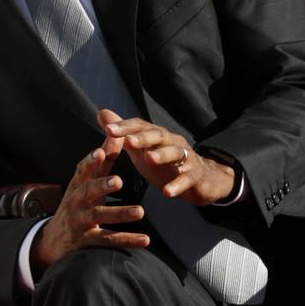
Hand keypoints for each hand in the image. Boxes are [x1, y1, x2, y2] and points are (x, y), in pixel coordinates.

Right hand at [31, 138, 148, 273]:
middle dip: (102, 185)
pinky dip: (127, 240)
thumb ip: (104, 159)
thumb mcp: (86, 181)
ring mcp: (81, 221)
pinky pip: (109, 240)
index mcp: (78, 184)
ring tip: (140, 211)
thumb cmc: (77, 202)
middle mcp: (77, 201)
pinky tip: (145, 240)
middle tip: (118, 180)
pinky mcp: (89, 240)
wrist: (55, 239)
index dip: (91, 161)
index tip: (100, 152)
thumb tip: (117, 133)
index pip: (83, 170)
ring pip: (100, 216)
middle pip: (88, 192)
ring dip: (120, 214)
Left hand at [99, 109, 236, 205]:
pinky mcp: (195, 176)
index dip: (126, 127)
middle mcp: (173, 142)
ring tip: (150, 159)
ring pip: (176, 153)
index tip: (109, 129)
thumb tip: (102, 114)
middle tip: (128, 141)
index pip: (141, 126)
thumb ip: (123, 133)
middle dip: (143, 137)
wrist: (201, 180)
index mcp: (157, 136)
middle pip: (159, 136)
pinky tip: (167, 192)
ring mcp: (186, 158)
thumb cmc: (166, 163)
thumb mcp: (141, 149)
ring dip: (162, 155)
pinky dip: (177, 185)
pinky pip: (187, 179)